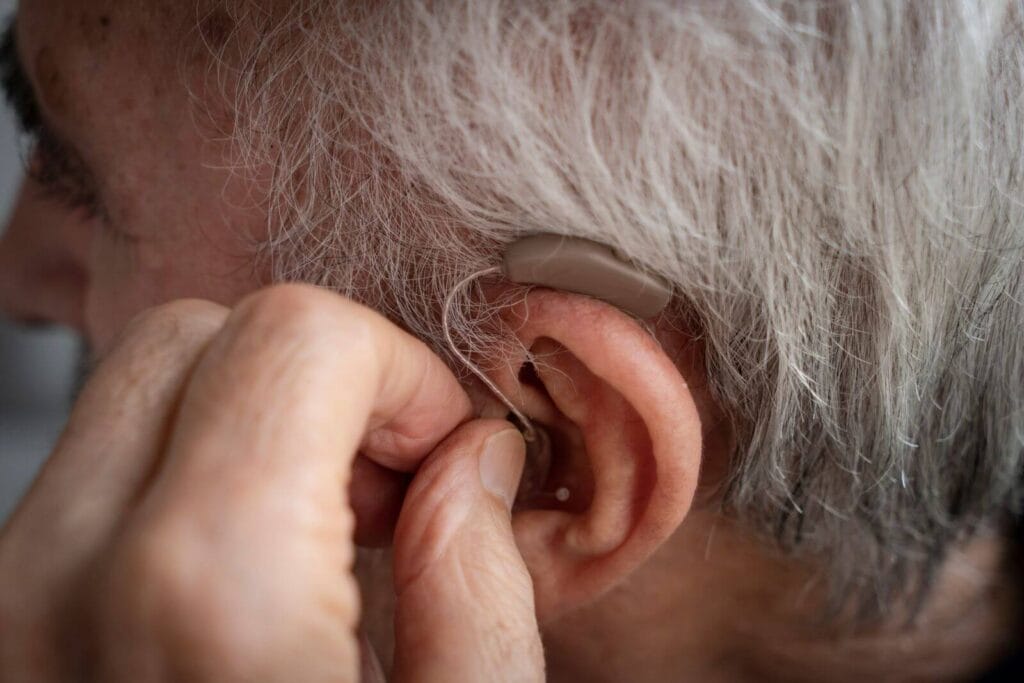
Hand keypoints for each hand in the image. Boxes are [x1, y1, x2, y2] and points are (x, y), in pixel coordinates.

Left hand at [0, 284, 542, 681]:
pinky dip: (186, 481)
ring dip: (249, 423)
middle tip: (385, 485)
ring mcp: (8, 601)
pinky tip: (252, 577)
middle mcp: (66, 579)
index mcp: (208, 591)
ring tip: (323, 536)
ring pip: (131, 394)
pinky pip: (92, 479)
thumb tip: (473, 469)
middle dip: (318, 379)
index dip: (398, 371)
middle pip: (196, 333)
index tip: (439, 450)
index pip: (293, 334)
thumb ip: (483, 591)